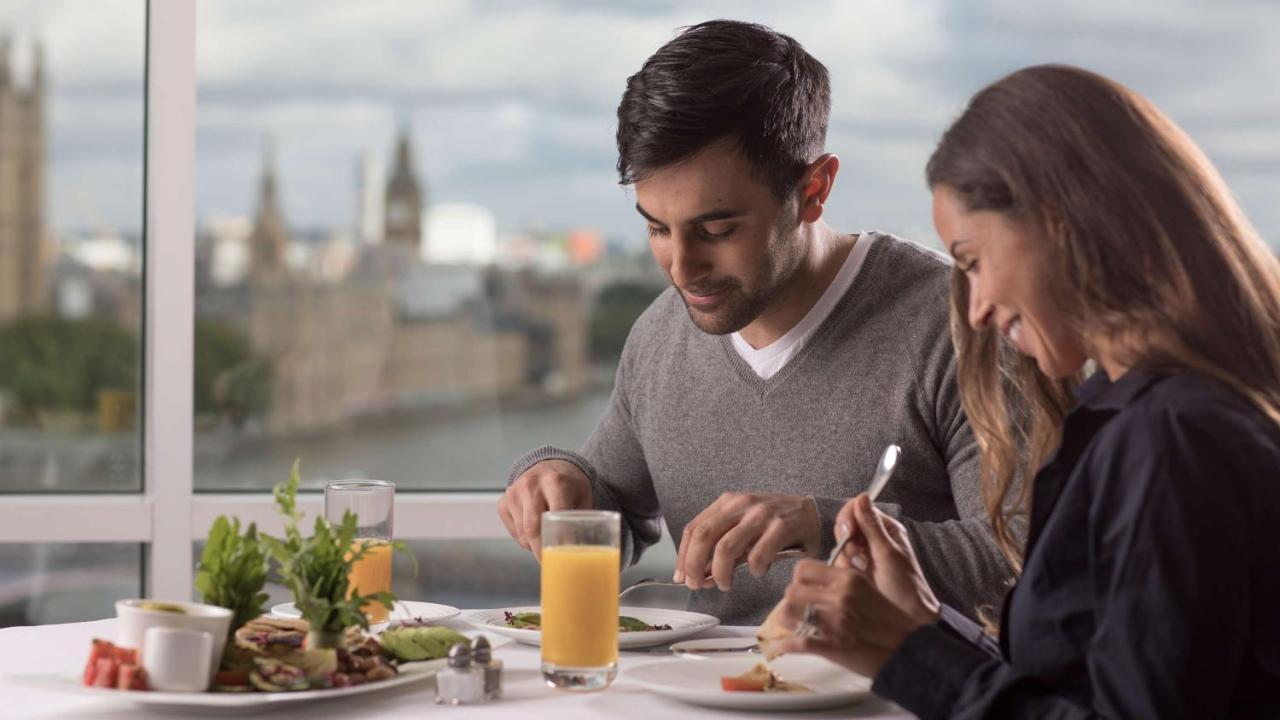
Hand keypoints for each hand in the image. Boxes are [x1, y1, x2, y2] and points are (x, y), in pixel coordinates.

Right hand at [497, 459, 591, 558]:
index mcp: (555, 482)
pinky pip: (514, 531)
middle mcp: (531, 485)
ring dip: (534, 545)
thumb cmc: (569, 485)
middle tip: (551, 565)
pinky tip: (536, 534)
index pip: (555, 516)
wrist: (548, 465)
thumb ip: (582, 520)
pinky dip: (525, 539)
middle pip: (533, 528)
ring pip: (522, 533)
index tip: (565, 557)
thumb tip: (584, 551)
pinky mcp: (503, 502)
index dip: (559, 539)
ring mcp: (514, 493)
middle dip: (541, 551)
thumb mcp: (583, 496)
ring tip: (548, 544)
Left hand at [675, 493, 820, 591]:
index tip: (681, 577)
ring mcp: (761, 515)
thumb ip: (722, 547)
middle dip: (695, 565)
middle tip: (697, 585)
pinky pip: (757, 555)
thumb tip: (699, 574)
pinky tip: (757, 571)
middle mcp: (741, 505)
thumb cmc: (775, 522)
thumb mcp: (743, 525)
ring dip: (720, 573)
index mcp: (727, 503)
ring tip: (725, 584)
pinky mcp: (781, 527)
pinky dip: (753, 569)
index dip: (683, 556)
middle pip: (704, 536)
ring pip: (726, 548)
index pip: (694, 528)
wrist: (813, 511)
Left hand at [767, 560, 926, 677]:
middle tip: (795, 610)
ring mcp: (834, 622)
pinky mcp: (833, 646)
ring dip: (786, 622)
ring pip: (789, 614)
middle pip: (792, 591)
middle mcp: (838, 596)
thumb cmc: (892, 621)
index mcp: (848, 579)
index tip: (802, 588)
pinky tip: (782, 647)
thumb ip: (844, 582)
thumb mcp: (868, 589)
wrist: (909, 649)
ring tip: (790, 626)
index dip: (798, 579)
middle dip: (790, 602)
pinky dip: (786, 646)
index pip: (804, 568)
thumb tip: (821, 582)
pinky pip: (798, 643)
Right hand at [835, 494, 939, 626]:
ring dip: (848, 560)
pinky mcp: (855, 571)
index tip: (847, 532)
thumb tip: (862, 496)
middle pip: (846, 527)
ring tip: (864, 572)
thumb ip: (872, 526)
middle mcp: (874, 539)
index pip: (858, 509)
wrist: (907, 620)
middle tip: (860, 559)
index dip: (848, 518)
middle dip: (848, 543)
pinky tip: (860, 580)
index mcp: (886, 529)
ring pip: (841, 546)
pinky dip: (846, 571)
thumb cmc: (905, 587)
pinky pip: (840, 563)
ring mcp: (864, 556)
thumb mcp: (887, 553)